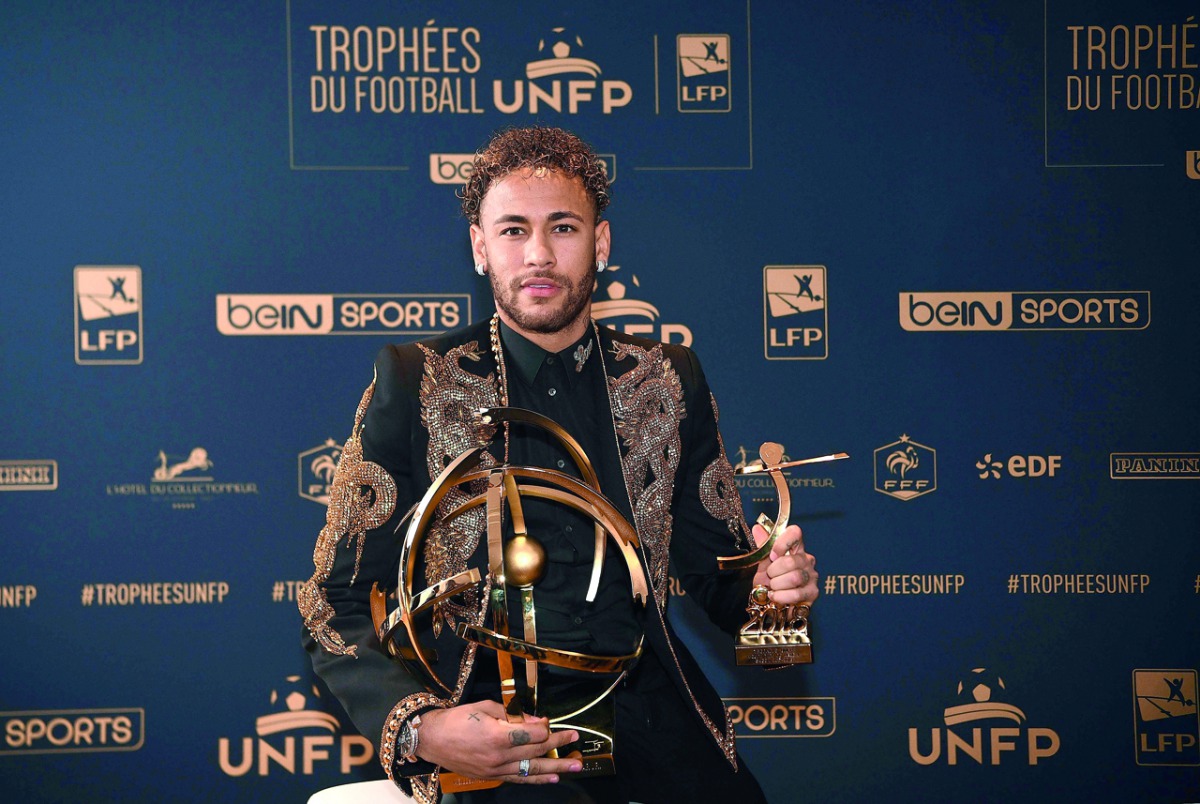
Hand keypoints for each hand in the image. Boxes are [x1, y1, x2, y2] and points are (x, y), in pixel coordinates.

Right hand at [415, 700, 581, 783]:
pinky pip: (519, 778)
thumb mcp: (485, 707)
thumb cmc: (457, 719)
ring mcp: (495, 769)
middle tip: (575, 740)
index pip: (532, 734)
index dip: (546, 728)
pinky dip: (537, 778)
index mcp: (497, 735)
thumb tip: (535, 721)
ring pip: (531, 768)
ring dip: (556, 767)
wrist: (433, 740)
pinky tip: (552, 778)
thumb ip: (512, 715)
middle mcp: (498, 755)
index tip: (553, 721)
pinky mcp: (492, 776)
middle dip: (558, 744)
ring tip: (575, 765)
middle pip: (536, 751)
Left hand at [752, 523, 817, 605]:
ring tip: (772, 587)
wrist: (771, 603)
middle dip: (773, 571)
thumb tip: (757, 527)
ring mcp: (811, 576)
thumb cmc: (769, 580)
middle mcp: (806, 559)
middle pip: (791, 561)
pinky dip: (781, 596)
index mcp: (795, 547)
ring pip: (794, 578)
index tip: (772, 555)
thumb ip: (762, 546)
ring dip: (777, 584)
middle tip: (769, 576)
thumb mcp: (762, 562)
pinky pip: (796, 594)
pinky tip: (775, 596)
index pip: (795, 533)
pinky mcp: (813, 593)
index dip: (782, 542)